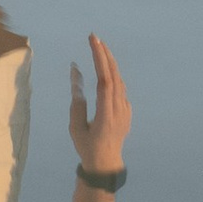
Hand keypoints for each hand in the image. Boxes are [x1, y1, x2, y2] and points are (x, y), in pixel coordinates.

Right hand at [68, 30, 128, 174]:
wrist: (106, 164)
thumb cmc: (87, 146)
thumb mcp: (75, 126)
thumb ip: (76, 100)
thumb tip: (76, 72)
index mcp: (106, 114)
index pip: (104, 81)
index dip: (99, 59)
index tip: (93, 42)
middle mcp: (119, 110)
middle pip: (114, 77)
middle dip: (105, 55)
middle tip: (94, 37)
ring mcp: (125, 111)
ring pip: (120, 81)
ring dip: (110, 62)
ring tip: (100, 47)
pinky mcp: (127, 112)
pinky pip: (121, 89)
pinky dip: (113, 75)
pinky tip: (106, 69)